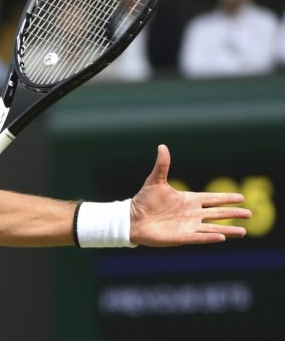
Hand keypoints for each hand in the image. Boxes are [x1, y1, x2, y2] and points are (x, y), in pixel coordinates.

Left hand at [130, 144, 251, 246]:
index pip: (211, 199)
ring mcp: (187, 226)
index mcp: (188, 200)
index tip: (241, 198)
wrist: (133, 219)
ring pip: (213, 228)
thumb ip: (162, 165)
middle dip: (233, 213)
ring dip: (228, 229)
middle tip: (249, 213)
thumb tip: (162, 146)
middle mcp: (191, 214)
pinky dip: (210, 237)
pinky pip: (199, 237)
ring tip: (244, 231)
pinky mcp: (181, 237)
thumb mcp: (155, 180)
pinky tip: (222, 237)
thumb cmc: (144, 200)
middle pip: (217, 213)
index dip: (226, 198)